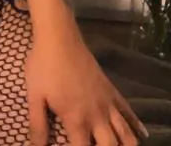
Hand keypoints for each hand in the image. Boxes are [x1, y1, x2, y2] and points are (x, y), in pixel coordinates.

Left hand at [25, 36, 146, 144]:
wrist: (59, 38)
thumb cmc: (43, 66)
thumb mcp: (34, 96)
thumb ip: (37, 124)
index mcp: (75, 119)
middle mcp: (96, 115)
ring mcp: (107, 103)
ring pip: (126, 134)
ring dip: (124, 144)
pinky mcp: (112, 90)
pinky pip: (128, 111)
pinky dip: (136, 125)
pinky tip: (139, 132)